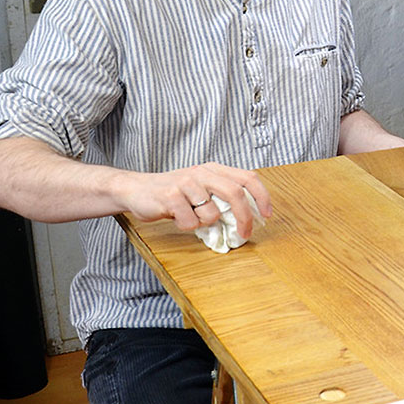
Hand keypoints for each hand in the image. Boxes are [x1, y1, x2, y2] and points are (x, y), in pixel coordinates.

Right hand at [117, 162, 271, 235]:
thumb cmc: (173, 194)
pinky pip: (191, 222)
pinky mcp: (171, 196)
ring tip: (189, 216)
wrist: (136, 189)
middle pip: (235, 194)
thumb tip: (246, 221)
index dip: (262, 197)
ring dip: (204, 223)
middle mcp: (202, 172)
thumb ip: (221, 200)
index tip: (267, 216)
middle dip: (244, 218)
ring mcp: (186, 183)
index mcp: (213, 169)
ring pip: (211, 214)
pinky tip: (175, 216)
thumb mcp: (201, 190)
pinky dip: (186, 226)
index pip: (247, 178)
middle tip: (244, 234)